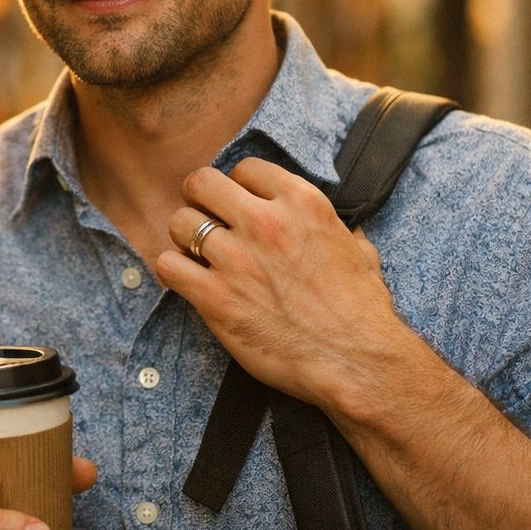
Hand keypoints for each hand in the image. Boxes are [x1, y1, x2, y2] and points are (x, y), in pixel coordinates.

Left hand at [153, 157, 420, 405]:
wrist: (355, 360)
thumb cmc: (362, 311)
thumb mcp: (359, 250)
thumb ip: (336, 230)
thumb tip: (336, 228)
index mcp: (302, 202)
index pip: (246, 169)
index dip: (238, 186)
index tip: (238, 205)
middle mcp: (265, 223)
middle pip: (201, 184)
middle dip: (200, 200)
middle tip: (205, 219)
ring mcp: (236, 259)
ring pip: (180, 223)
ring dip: (184, 238)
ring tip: (197, 256)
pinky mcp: (215, 297)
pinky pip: (168, 266)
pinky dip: (173, 272)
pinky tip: (189, 281)